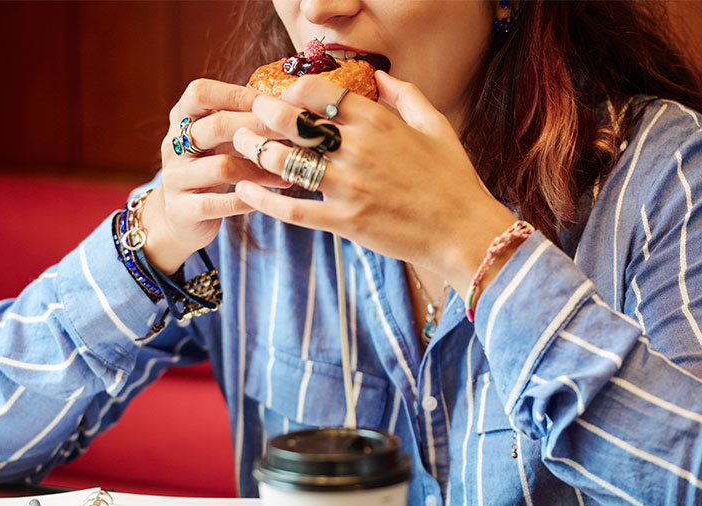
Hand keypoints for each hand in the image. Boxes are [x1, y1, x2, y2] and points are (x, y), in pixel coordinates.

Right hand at [142, 79, 290, 273]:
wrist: (178, 221)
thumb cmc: (209, 172)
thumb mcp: (218, 142)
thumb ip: (239, 122)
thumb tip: (286, 105)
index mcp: (180, 121)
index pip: (200, 93)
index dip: (236, 94)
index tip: (271, 105)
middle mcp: (173, 146)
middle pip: (214, 127)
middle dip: (257, 129)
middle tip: (291, 135)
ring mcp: (175, 178)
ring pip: (222, 167)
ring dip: (260, 169)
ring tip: (285, 173)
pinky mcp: (182, 210)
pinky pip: (219, 203)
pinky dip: (247, 200)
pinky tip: (268, 199)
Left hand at [232, 72, 516, 286]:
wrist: (463, 232)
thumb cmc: (453, 180)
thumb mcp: (438, 127)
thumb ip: (407, 97)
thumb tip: (381, 76)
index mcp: (379, 123)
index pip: (320, 94)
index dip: (293, 90)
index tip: (282, 94)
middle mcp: (358, 150)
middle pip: (295, 123)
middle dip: (265, 113)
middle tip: (250, 112)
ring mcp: (349, 188)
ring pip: (287, 164)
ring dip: (257, 151)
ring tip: (240, 144)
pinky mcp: (345, 222)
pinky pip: (294, 211)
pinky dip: (264, 201)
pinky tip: (244, 190)